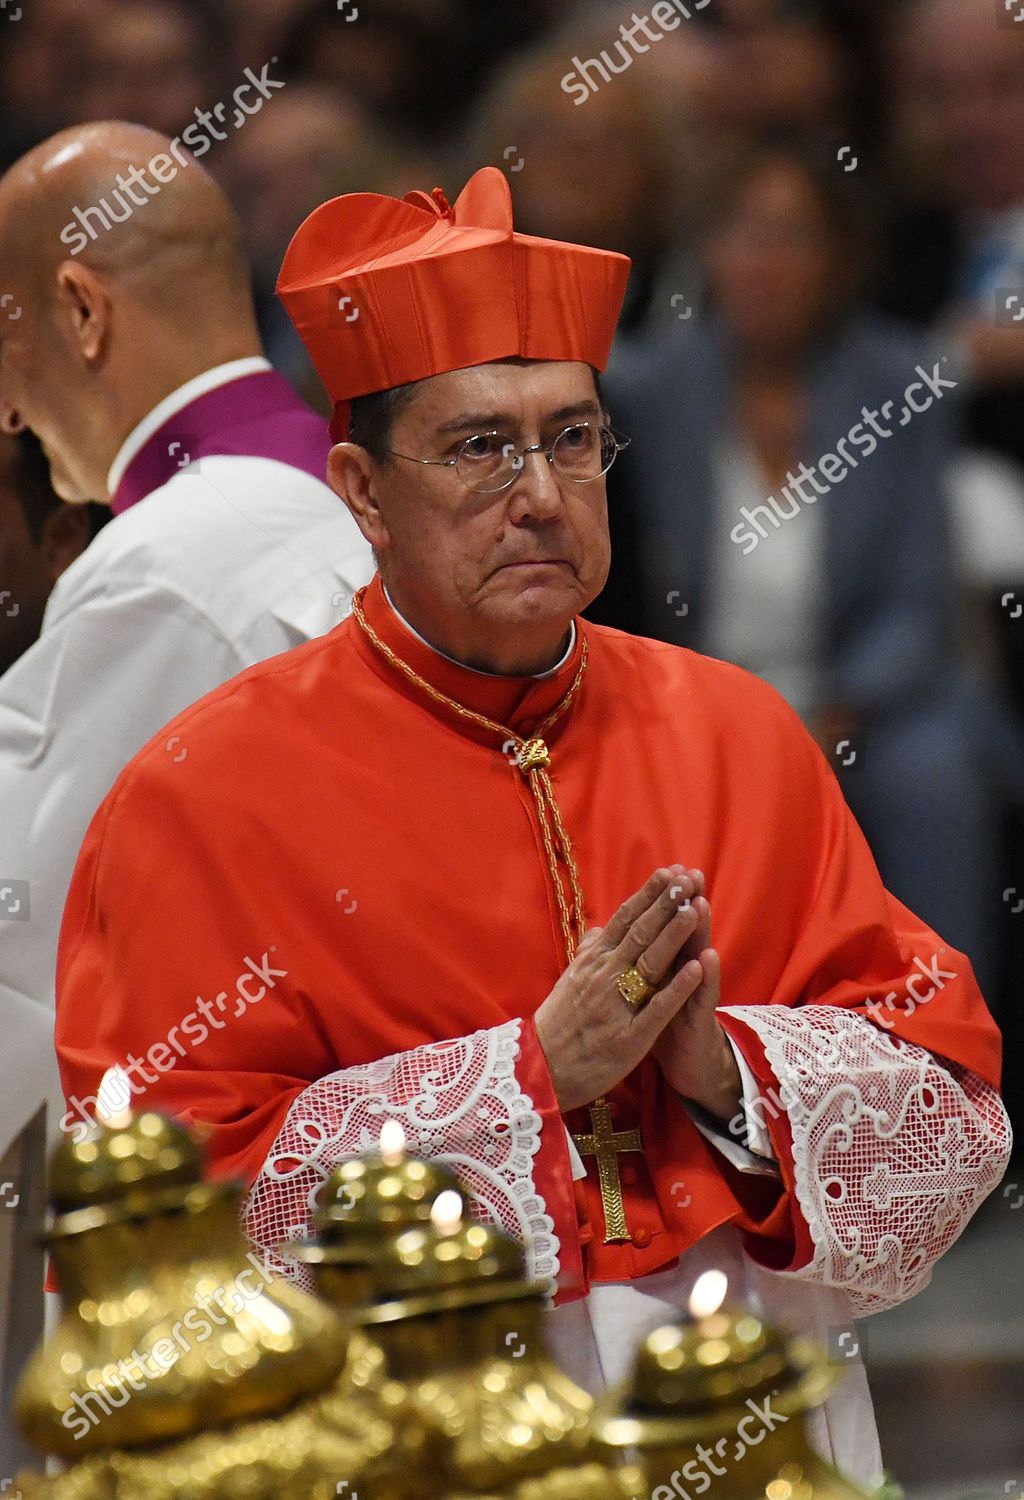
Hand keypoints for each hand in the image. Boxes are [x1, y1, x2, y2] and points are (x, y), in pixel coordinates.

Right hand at [533, 865, 711, 1111]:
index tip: (669, 873)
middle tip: (689, 879)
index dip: (648, 895)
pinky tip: (695, 969)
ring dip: (673, 935)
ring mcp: (616, 1005)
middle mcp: (603, 976)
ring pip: (649, 963)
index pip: (624, 920)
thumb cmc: (558, 1024)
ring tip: (694, 910)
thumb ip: (586, 953)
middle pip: (640, 933)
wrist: (540, 1070)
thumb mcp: (567, 981)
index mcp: (592, 961)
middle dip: (666, 905)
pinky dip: (676, 987)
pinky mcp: (629, 1036)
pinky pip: (656, 1008)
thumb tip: (598, 929)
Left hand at [650, 887, 741, 1122]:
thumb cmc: (657, 1024)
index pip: (661, 926)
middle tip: (690, 874)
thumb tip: (604, 935)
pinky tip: (707, 958)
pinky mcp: (698, 1021)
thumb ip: (627, 961)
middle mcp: (681, 973)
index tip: (665, 870)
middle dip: (685, 904)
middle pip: (683, 933)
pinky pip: (701, 998)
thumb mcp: (638, 992)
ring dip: (698, 931)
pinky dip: (703, 978)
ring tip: (700, 903)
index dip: (662, 901)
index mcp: (661, 963)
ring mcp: (693, 995)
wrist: (685, 1065)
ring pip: (696, 958)